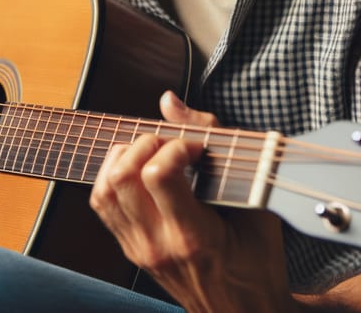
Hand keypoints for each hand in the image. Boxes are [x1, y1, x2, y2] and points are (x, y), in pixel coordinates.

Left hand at [89, 91, 296, 312]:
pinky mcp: (130, 250)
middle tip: (173, 145)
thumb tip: (167, 99)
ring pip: (104, 189)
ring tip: (154, 154)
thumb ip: (215, 144)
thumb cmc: (257, 261)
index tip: (198, 148)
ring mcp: (138, 250)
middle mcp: (157, 244)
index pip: (158, 174)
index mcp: (193, 237)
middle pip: (122, 177)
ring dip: (125, 157)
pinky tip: (139, 169)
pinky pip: (102, 204)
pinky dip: (113, 176)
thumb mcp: (254, 205)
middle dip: (145, 144)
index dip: (176, 145)